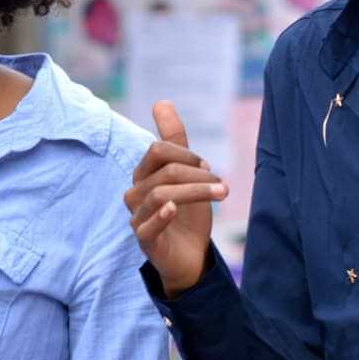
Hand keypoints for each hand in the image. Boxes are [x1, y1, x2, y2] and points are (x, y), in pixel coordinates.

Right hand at [124, 101, 227, 297]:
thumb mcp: (187, 173)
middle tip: (222, 184)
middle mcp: (136, 193)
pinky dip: (161, 215)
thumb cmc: (187, 213)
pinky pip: (146, 226)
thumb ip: (175, 139)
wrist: (191, 257)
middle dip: (197, 174)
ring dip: (195, 191)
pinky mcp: (144, 240)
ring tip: (221, 193)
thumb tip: (162, 102)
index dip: (187, 154)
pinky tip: (175, 209)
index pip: (159, 150)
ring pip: (161, 195)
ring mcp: (137, 217)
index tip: (208, 167)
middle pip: (163, 171)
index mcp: (144, 174)